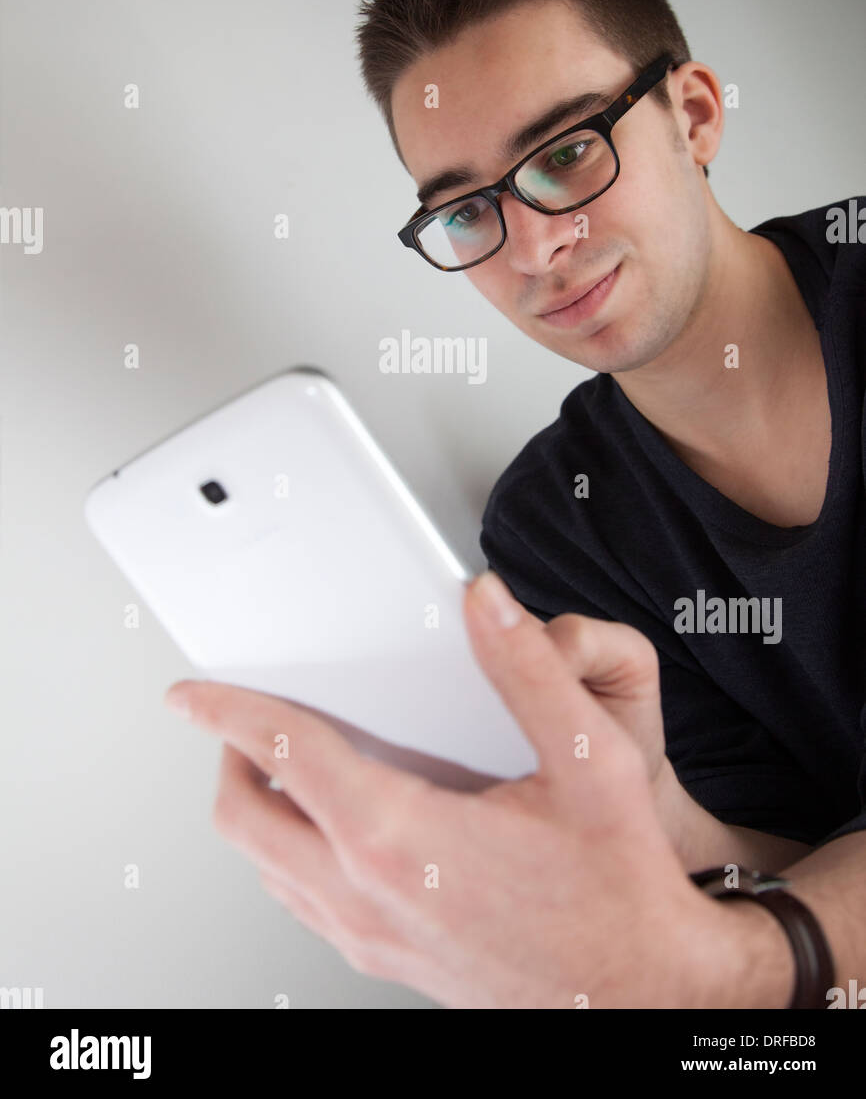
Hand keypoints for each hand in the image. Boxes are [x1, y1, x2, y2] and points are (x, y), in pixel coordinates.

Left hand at [164, 570, 734, 1008]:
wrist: (642, 992)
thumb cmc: (619, 890)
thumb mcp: (591, 761)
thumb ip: (530, 671)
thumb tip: (487, 604)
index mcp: (400, 836)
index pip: (284, 753)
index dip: (227, 709)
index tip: (192, 692)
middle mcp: (368, 893)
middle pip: (246, 818)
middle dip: (230, 756)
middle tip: (246, 718)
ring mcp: (370, 936)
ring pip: (265, 869)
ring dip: (257, 809)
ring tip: (284, 763)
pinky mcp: (386, 960)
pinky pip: (301, 904)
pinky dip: (288, 855)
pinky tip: (332, 828)